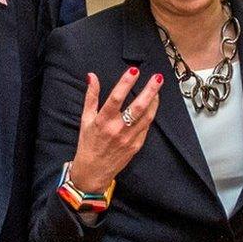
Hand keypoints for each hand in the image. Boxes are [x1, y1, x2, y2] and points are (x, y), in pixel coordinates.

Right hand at [69, 67, 163, 192]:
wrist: (93, 171)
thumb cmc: (88, 143)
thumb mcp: (85, 119)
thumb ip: (91, 96)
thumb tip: (92, 77)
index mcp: (103, 121)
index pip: (116, 98)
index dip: (126, 83)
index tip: (134, 70)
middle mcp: (117, 129)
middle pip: (137, 107)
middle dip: (149, 90)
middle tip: (157, 78)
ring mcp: (129, 138)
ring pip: (146, 117)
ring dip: (154, 101)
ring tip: (157, 89)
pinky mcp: (136, 145)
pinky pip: (146, 127)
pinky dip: (150, 114)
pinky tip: (152, 105)